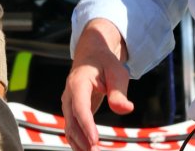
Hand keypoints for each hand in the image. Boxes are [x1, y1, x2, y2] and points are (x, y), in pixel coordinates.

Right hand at [62, 19, 131, 150]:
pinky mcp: (72, 110)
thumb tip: (126, 109)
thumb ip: (119, 92)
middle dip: (83, 139)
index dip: (86, 124)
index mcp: (78, 82)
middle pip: (72, 121)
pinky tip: (89, 150)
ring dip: (80, 143)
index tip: (94, 140)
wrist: (91, 54)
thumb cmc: (105, 63)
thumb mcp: (117, 72)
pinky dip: (79, 141)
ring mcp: (68, 103)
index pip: (80, 106)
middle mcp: (69, 94)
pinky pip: (72, 128)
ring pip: (70, 127)